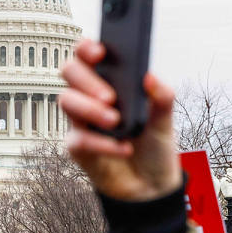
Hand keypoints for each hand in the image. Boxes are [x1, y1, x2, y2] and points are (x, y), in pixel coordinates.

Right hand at [60, 38, 181, 201]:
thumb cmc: (154, 145)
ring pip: (66, 101)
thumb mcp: (165, 119)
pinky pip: (78, 138)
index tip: (100, 52)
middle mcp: (90, 95)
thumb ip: (162, 97)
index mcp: (110, 80)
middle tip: (110, 97)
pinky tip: (123, 148)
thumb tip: (150, 77)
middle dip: (87, 80)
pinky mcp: (79, 147)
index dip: (87, 47)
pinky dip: (101, 143)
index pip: (88, 54)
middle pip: (70, 71)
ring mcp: (82, 120)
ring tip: (115, 121)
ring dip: (90, 109)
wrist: (152, 185)